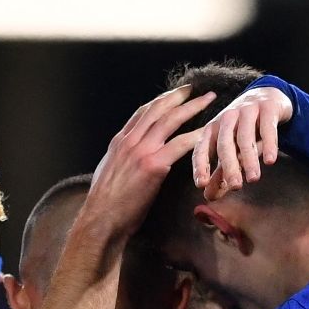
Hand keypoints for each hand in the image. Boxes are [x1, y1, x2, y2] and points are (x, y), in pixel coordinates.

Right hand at [78, 85, 216, 239]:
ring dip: (192, 108)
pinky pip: (179, 145)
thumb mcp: (108, 172)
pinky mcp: (152, 166)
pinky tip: (208, 131)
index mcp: (119, 142)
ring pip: (170, 121)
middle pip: (157, 110)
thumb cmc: (105, 204)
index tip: (174, 95)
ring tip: (208, 101)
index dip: (160, 101)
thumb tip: (128, 158)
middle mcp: (129, 141)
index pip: (142, 113)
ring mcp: (140, 152)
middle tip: (195, 89)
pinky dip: (195, 135)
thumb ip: (121, 159)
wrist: (100, 219)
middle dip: (178, 96)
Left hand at [193, 85, 291, 200]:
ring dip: (249, 159)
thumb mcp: (230, 148)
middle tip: (235, 186)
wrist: (267, 96)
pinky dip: (269, 145)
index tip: (201, 184)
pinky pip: (267, 128)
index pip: (202, 149)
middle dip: (229, 167)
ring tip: (253, 179)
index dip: (200, 166)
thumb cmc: (243, 129)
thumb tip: (208, 197)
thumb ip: (220, 173)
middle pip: (224, 145)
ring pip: (245, 138)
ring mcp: (246, 111)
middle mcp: (226, 118)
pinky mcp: (267, 108)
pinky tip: (270, 161)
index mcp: (212, 129)